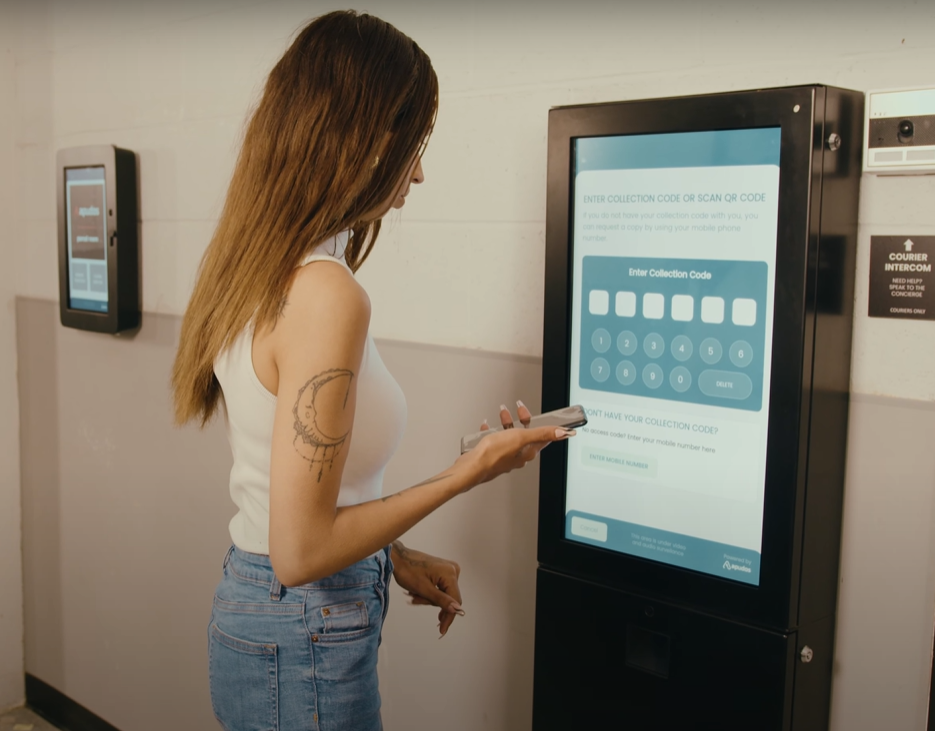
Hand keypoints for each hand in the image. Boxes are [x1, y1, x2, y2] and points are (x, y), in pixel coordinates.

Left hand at [391, 541, 463, 637]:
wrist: (398, 557)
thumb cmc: (408, 570)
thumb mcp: (423, 589)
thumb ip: (441, 600)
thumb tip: (456, 610)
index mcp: (450, 574)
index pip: (455, 601)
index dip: (449, 616)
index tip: (442, 630)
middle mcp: (453, 570)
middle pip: (448, 598)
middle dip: (431, 602)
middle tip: (415, 600)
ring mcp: (448, 570)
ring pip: (443, 594)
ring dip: (428, 598)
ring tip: (414, 595)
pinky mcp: (443, 570)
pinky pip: (440, 588)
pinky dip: (429, 593)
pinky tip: (418, 592)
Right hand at [453, 401, 574, 488]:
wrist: (472, 465)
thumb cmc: (494, 454)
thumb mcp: (521, 437)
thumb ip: (542, 433)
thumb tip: (563, 433)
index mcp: (528, 452)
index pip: (542, 437)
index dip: (542, 423)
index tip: (543, 415)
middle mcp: (518, 456)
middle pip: (525, 434)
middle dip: (522, 419)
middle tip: (519, 408)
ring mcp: (505, 456)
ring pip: (510, 436)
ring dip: (507, 423)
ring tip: (503, 413)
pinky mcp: (492, 455)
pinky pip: (496, 440)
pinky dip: (493, 431)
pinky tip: (487, 426)